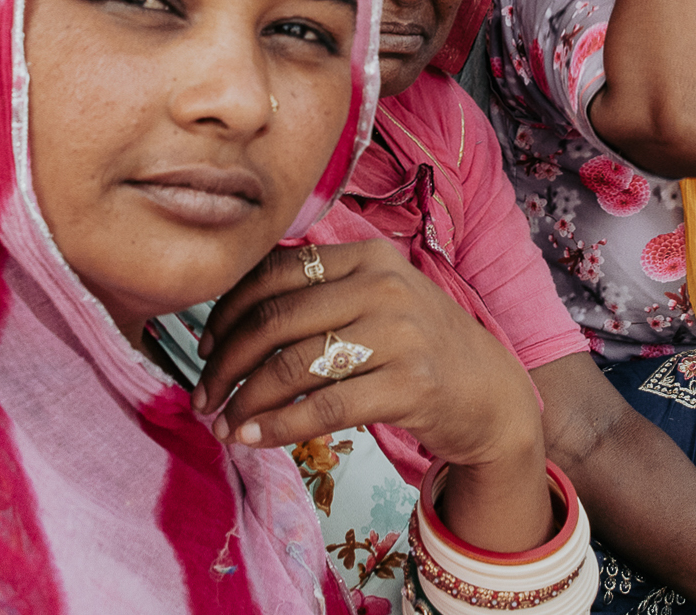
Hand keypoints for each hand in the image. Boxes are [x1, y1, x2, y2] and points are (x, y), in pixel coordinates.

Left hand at [194, 241, 543, 471]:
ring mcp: (401, 335)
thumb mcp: (379, 303)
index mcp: (368, 257)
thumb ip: (320, 297)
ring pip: (292, 365)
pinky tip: (253, 437)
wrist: (492, 395)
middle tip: (203, 394)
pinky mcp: (411, 385)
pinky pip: (323, 408)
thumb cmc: (422, 351)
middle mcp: (384, 287)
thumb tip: (228, 322)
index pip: (273, 273)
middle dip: (224, 362)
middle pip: (274, 320)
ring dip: (244, 400)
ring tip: (222, 422)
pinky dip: (277, 426)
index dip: (226, 312)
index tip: (204, 346)